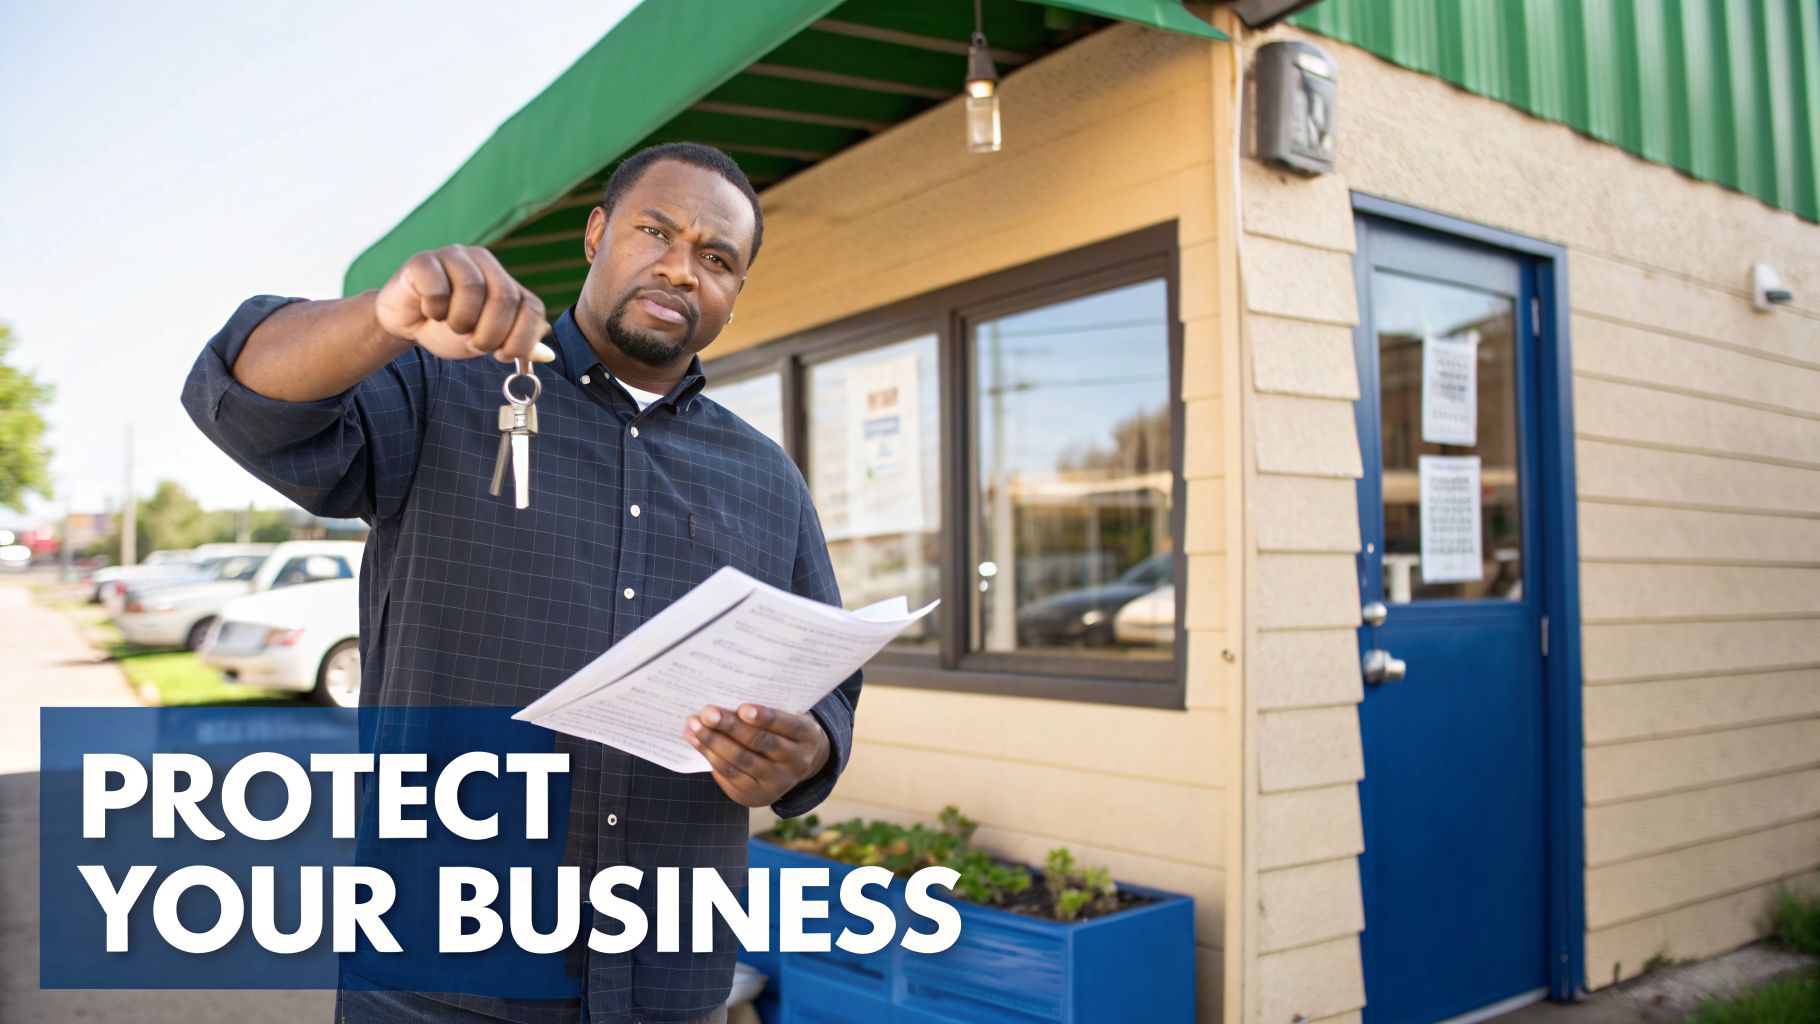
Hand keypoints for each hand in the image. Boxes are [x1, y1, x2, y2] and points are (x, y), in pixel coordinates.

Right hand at [375, 245, 555, 364]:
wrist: (405, 322)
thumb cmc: (449, 329)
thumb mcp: (487, 342)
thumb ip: (516, 346)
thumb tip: (547, 355)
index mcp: (506, 282)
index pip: (533, 307)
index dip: (522, 338)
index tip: (502, 354)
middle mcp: (485, 263)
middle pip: (505, 297)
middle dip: (490, 333)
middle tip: (473, 343)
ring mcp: (455, 257)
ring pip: (473, 288)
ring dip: (461, 321)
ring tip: (451, 325)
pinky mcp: (424, 260)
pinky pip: (437, 284)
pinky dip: (434, 308)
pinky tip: (429, 311)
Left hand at [685, 703, 829, 807]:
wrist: (794, 768)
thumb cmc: (784, 731)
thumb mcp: (787, 719)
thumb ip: (766, 712)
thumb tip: (726, 701)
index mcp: (807, 737)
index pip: (787, 725)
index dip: (765, 717)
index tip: (743, 707)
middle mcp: (795, 762)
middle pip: (760, 743)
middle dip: (730, 727)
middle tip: (707, 712)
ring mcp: (776, 782)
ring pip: (741, 760)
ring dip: (713, 742)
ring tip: (693, 725)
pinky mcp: (756, 795)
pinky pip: (730, 774)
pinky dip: (710, 756)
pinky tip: (695, 740)